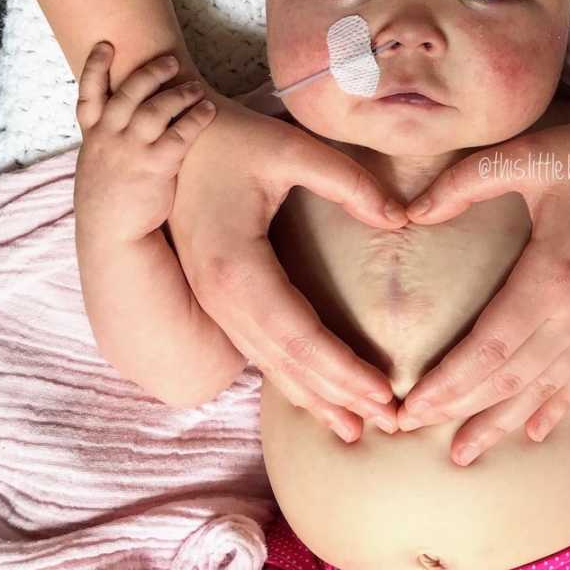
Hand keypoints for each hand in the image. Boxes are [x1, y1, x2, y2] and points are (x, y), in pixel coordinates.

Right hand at [74, 42, 216, 241]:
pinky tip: (209, 110)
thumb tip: (123, 126)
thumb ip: (107, 143)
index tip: (106, 45)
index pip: (88, 94)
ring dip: (179, 93)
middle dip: (150, 72)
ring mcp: (130, 150)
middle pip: (128, 92)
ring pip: (155, 109)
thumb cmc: (111, 202)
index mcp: (93, 137)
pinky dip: (196, 118)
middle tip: (172, 60)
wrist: (112, 237)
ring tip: (197, 87)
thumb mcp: (98, 168)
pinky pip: (179, 134)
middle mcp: (109, 138)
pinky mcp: (155, 166)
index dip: (95, 67)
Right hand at [165, 82, 407, 442]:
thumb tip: (400, 218)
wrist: (168, 139)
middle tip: (390, 424)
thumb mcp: (291, 148)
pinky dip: (291, 378)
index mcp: (236, 268)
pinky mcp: (219, 299)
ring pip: (270, 365)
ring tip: (356, 431)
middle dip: (339, 397)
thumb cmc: (231, 139)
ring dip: (315, 398)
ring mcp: (215, 302)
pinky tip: (317, 398)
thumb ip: (348, 182)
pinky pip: (259, 350)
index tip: (386, 394)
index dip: (343, 371)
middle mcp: (221, 297)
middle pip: (286, 363)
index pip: (300, 336)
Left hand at [394, 105, 569, 464]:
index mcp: (550, 275)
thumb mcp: (523, 155)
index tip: (408, 407)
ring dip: (500, 423)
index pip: (488, 350)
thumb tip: (409, 213)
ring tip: (463, 452)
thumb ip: (461, 183)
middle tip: (410, 430)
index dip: (446, 384)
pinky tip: (533, 433)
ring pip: (543, 389)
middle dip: (457, 409)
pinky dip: (554, 408)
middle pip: (509, 379)